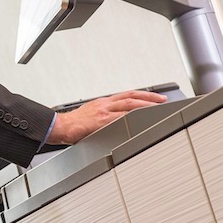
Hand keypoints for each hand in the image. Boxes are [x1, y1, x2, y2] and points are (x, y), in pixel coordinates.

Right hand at [47, 90, 166, 144]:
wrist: (60, 126)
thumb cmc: (73, 125)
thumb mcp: (91, 116)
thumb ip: (104, 117)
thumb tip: (115, 123)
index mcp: (103, 103)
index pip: (127, 95)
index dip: (142, 95)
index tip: (154, 97)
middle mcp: (105, 104)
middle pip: (132, 97)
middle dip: (149, 98)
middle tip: (162, 100)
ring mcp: (104, 112)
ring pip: (128, 105)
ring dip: (145, 105)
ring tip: (157, 108)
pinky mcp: (100, 121)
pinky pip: (120, 117)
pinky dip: (132, 117)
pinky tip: (141, 119)